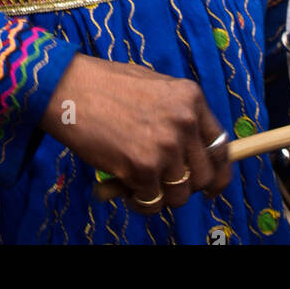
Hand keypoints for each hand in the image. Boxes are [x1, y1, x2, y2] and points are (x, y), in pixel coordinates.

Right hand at [40, 54, 230, 213]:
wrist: (69, 88)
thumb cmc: (105, 85)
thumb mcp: (154, 86)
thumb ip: (176, 113)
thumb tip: (190, 151)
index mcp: (191, 98)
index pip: (220, 146)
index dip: (218, 172)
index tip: (211, 186)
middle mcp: (185, 122)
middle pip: (204, 177)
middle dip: (186, 187)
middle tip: (163, 185)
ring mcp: (165, 146)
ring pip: (179, 195)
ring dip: (160, 196)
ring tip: (138, 182)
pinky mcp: (143, 168)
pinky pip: (152, 203)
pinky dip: (139, 202)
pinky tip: (123, 187)